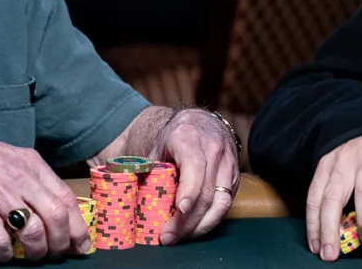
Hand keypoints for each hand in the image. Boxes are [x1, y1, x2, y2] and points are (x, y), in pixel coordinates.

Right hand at [0, 128, 89, 261]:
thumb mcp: (20, 159)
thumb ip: (38, 180)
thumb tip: (58, 207)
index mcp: (35, 167)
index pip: (67, 198)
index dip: (79, 225)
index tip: (83, 244)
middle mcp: (23, 181)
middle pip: (56, 216)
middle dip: (62, 241)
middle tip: (60, 254)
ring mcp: (2, 197)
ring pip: (33, 231)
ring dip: (38, 249)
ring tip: (37, 256)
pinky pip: (0, 240)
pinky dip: (7, 253)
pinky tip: (7, 254)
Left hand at [150, 110, 238, 244]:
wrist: (200, 123)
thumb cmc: (173, 139)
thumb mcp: (156, 148)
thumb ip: (146, 172)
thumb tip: (126, 197)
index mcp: (190, 138)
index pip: (194, 166)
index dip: (189, 190)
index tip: (180, 210)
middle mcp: (214, 149)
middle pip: (207, 191)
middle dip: (188, 219)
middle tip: (168, 237)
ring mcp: (229, 163)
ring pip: (222, 201)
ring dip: (201, 225)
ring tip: (182, 236)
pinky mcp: (235, 176)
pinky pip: (226, 202)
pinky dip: (210, 219)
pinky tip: (194, 227)